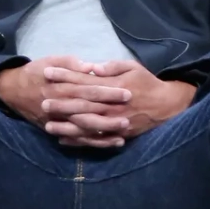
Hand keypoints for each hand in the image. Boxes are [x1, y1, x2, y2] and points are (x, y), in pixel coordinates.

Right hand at [0, 56, 124, 147]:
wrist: (13, 90)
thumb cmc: (36, 72)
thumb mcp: (51, 60)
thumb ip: (71, 64)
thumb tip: (90, 67)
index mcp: (62, 86)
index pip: (89, 90)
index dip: (108, 92)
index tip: (127, 92)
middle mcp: (61, 105)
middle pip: (88, 111)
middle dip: (109, 114)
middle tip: (129, 116)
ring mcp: (58, 121)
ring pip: (83, 129)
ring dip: (103, 132)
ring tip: (123, 132)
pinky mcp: (56, 130)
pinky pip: (76, 139)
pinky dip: (93, 143)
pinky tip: (110, 142)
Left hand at [43, 58, 197, 146]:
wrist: (167, 106)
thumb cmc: (148, 83)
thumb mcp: (133, 67)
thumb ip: (112, 66)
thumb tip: (92, 67)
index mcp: (113, 87)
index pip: (83, 81)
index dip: (64, 76)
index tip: (48, 73)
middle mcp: (111, 106)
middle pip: (81, 104)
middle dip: (60, 103)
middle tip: (42, 102)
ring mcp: (113, 122)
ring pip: (85, 125)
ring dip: (66, 126)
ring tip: (48, 125)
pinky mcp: (117, 135)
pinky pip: (95, 140)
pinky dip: (80, 141)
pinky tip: (65, 141)